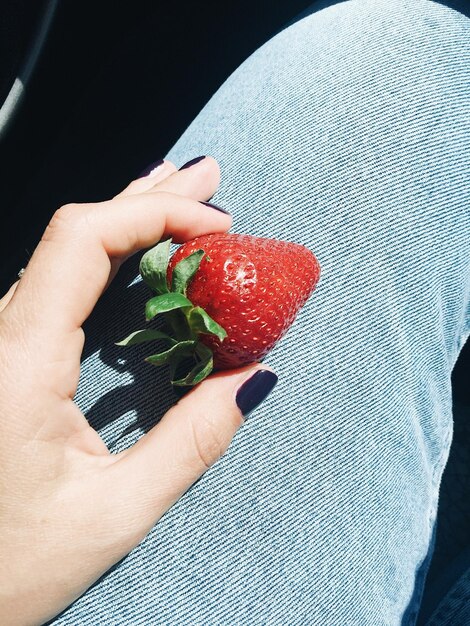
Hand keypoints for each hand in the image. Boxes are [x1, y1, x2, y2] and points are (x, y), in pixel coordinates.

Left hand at [0, 157, 276, 625]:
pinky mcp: (7, 356)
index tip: (216, 228)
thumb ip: (191, 443)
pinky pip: (60, 283)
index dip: (154, 214)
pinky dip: (109, 255)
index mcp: (18, 360)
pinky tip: (138, 250)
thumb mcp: (114, 514)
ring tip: (183, 196)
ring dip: (129, 219)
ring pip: (65, 251)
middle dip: (148, 199)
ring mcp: (0, 342)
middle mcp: (1, 336)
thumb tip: (254, 379)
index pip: (82, 240)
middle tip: (209, 179)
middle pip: (74, 232)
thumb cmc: (10, 567)